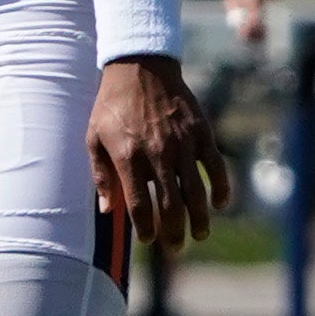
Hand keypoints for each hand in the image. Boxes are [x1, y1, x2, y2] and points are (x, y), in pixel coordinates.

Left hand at [86, 55, 234, 256]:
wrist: (140, 67)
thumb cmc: (112, 105)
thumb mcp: (94, 138)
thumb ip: (101, 175)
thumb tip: (108, 210)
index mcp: (127, 157)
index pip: (139, 204)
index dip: (146, 227)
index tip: (148, 239)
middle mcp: (157, 153)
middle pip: (170, 204)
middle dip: (174, 231)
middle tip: (176, 248)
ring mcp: (182, 143)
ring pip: (195, 190)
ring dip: (199, 217)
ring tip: (200, 234)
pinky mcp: (201, 133)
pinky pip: (215, 166)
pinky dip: (220, 187)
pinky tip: (220, 203)